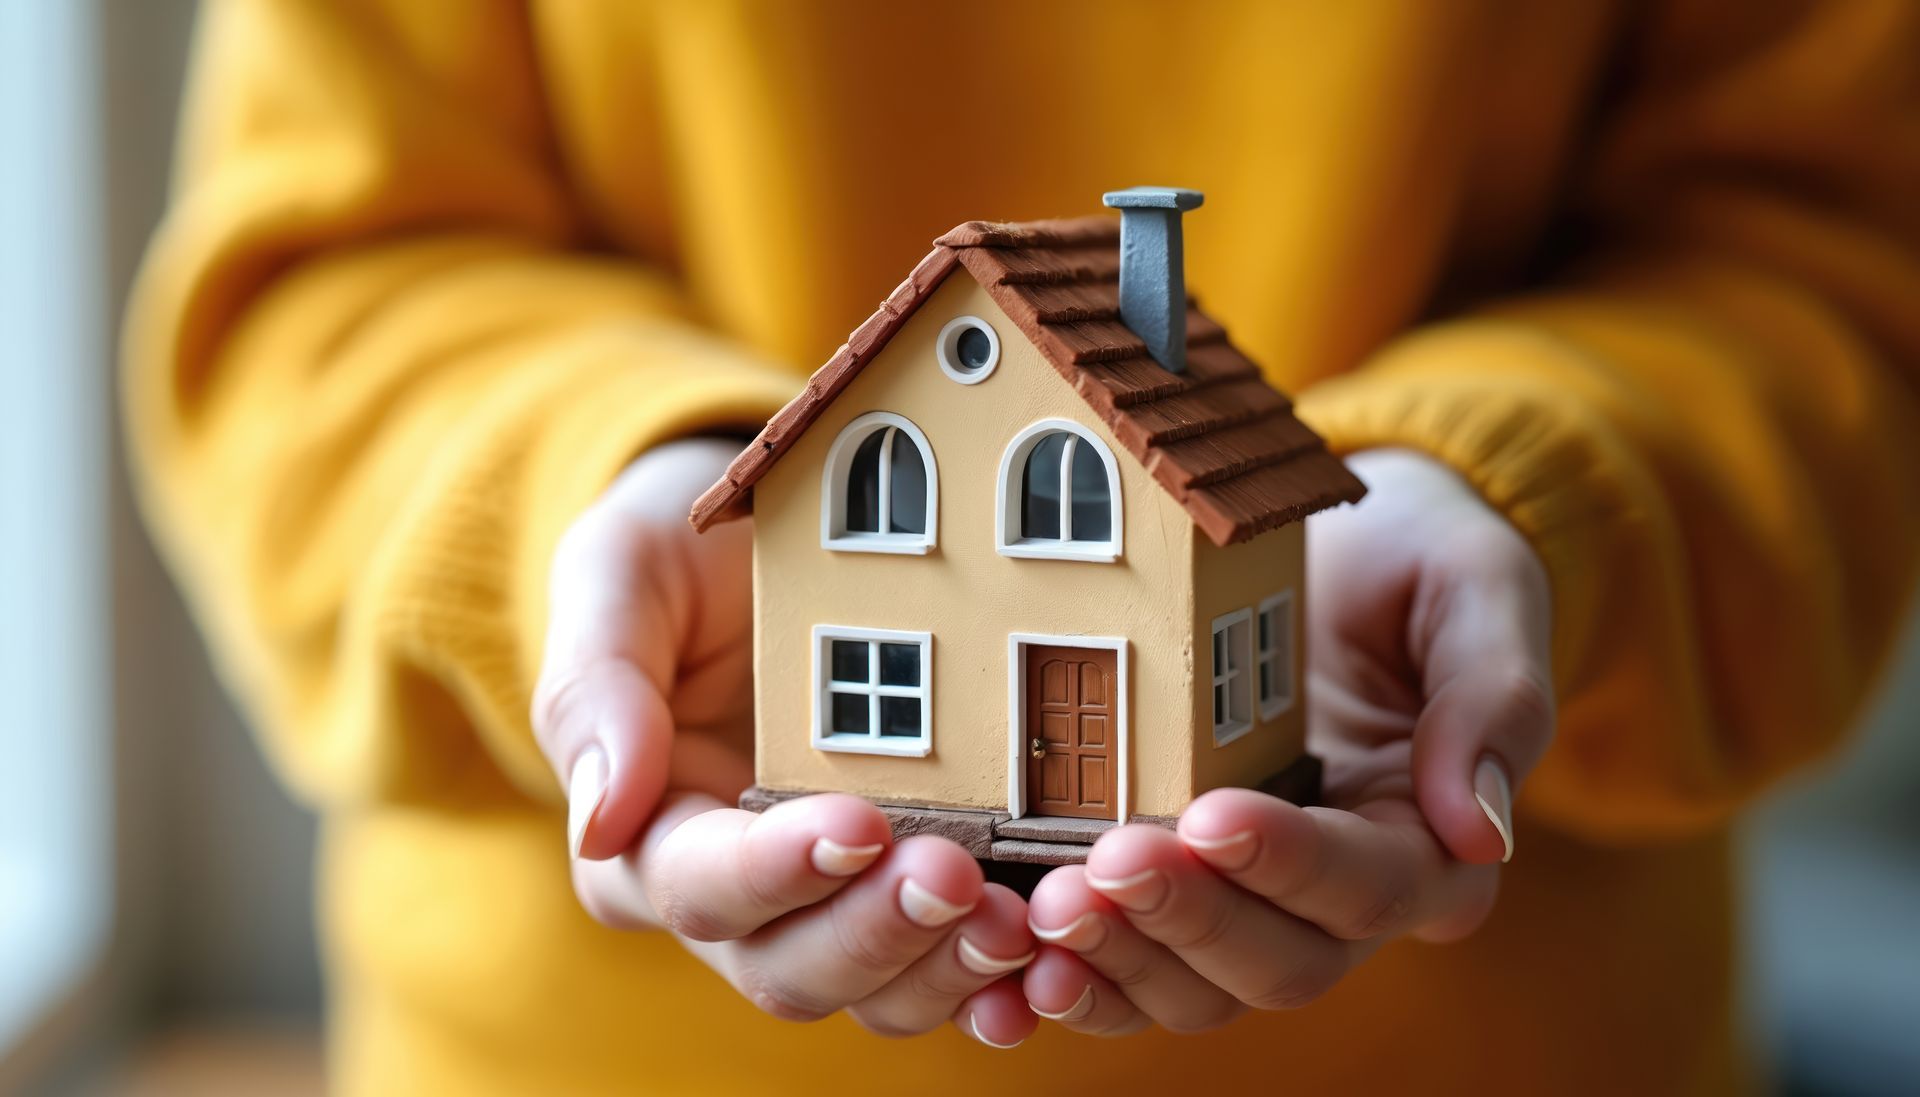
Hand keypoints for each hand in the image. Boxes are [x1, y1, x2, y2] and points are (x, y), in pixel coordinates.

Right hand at [532, 438, 1036, 1047]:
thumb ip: (598, 687)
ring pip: (878, 992)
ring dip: (947, 972)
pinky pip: (947, 966)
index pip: (699, 885)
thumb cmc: (675, 561)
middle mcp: (736, 900)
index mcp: (645, 839)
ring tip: (1019, 925)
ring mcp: (828, 906)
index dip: (775, 871)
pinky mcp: (905, 894)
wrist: (760, 558)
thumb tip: (602, 817)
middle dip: (875, 935)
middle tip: (956, 877)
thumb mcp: (616, 581)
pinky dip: (998, 979)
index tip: (855, 825)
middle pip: (791, 969)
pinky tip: (1054, 961)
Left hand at [1022, 449, 1553, 1033]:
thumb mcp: (1479, 591)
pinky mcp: (1181, 891)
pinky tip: (1015, 967)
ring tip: (1049, 907)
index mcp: (1429, 843)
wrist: (1342, 555)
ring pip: (1197, 989)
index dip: (1290, 863)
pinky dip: (1078, 982)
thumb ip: (1493, 698)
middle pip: (1279, 964)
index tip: (1213, 813)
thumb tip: (1482, 830)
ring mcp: (1253, 904)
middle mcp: (1341, 900)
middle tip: (1108, 861)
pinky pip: (1132, 969)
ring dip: (1122, 963)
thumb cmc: (1420, 567)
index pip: (1369, 888)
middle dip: (1190, 921)